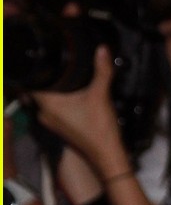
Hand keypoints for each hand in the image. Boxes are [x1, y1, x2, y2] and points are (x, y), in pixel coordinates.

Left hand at [30, 46, 128, 178]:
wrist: (106, 154)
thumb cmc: (100, 130)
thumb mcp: (101, 95)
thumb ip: (102, 71)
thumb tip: (102, 50)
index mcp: (48, 104)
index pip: (31, 82)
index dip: (36, 71)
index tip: (43, 62)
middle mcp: (45, 114)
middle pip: (38, 90)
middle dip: (48, 79)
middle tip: (61, 70)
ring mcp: (51, 123)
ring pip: (45, 100)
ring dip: (54, 92)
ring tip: (69, 83)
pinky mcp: (60, 128)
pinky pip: (53, 110)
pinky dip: (60, 103)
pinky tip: (75, 100)